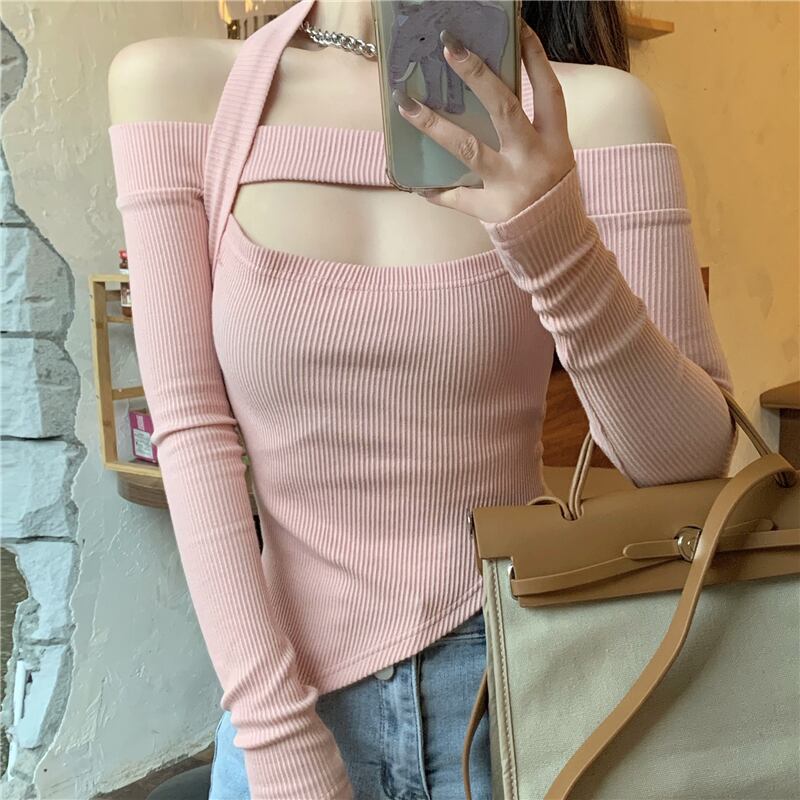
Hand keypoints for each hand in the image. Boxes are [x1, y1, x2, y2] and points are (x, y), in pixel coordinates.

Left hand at [392, 20, 575, 223]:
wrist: (557, 245)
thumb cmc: (552, 194)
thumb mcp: (555, 156)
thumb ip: (531, 129)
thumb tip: (493, 92)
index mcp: (555, 141)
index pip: (548, 90)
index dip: (535, 57)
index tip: (517, 27)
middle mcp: (533, 158)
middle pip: (504, 108)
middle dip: (476, 74)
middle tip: (448, 46)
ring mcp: (510, 185)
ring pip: (468, 148)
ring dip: (434, 125)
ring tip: (406, 104)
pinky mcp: (491, 210)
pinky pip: (456, 197)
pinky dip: (435, 190)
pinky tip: (414, 181)